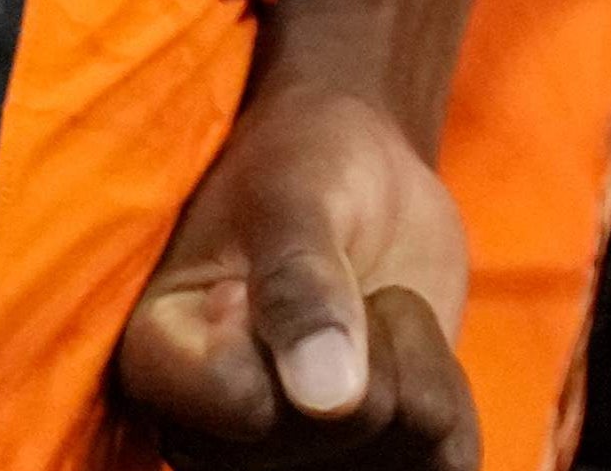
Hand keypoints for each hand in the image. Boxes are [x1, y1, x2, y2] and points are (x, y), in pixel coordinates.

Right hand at [112, 84, 475, 467]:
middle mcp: (211, 442)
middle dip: (373, 335)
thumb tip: (329, 403)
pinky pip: (451, 459)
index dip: (309, 326)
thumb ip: (299, 287)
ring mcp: (287, 466)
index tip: (263, 271)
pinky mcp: (363, 468)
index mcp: (158, 370)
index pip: (252, 406)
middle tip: (338, 282)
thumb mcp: (294, 197)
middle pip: (343, 428)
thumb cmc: (302, 169)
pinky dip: (450, 389)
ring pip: (409, 440)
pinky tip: (402, 354)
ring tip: (365, 313)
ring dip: (417, 355)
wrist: (356, 181)